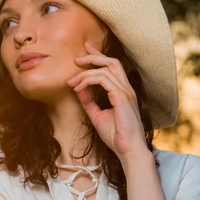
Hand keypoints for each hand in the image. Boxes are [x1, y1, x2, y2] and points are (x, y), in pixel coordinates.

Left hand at [67, 41, 147, 161]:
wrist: (127, 149)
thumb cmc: (116, 135)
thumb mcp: (97, 116)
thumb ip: (89, 102)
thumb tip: (79, 90)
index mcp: (123, 91)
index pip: (112, 67)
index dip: (98, 56)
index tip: (85, 50)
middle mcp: (126, 89)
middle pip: (111, 62)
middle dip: (93, 56)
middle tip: (76, 59)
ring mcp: (126, 92)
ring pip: (105, 70)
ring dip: (85, 74)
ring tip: (71, 82)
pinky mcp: (122, 97)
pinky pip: (103, 80)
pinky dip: (88, 81)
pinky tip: (79, 88)